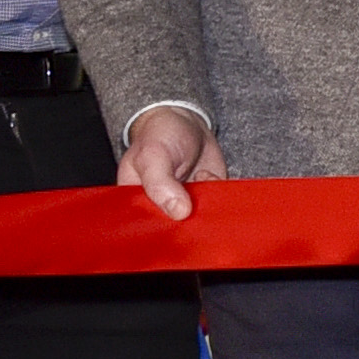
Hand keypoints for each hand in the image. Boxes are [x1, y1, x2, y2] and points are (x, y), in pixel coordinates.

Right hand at [116, 105, 216, 222]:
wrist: (186, 121)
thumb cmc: (159, 137)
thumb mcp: (153, 156)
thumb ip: (161, 184)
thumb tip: (179, 212)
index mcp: (136, 204)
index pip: (145, 232)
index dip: (160, 237)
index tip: (175, 229)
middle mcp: (161, 210)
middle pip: (175, 233)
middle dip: (188, 229)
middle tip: (194, 208)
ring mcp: (186, 207)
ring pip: (200, 224)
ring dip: (208, 213)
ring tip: (200, 181)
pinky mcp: (207, 201)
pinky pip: (218, 209)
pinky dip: (222, 200)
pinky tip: (211, 177)